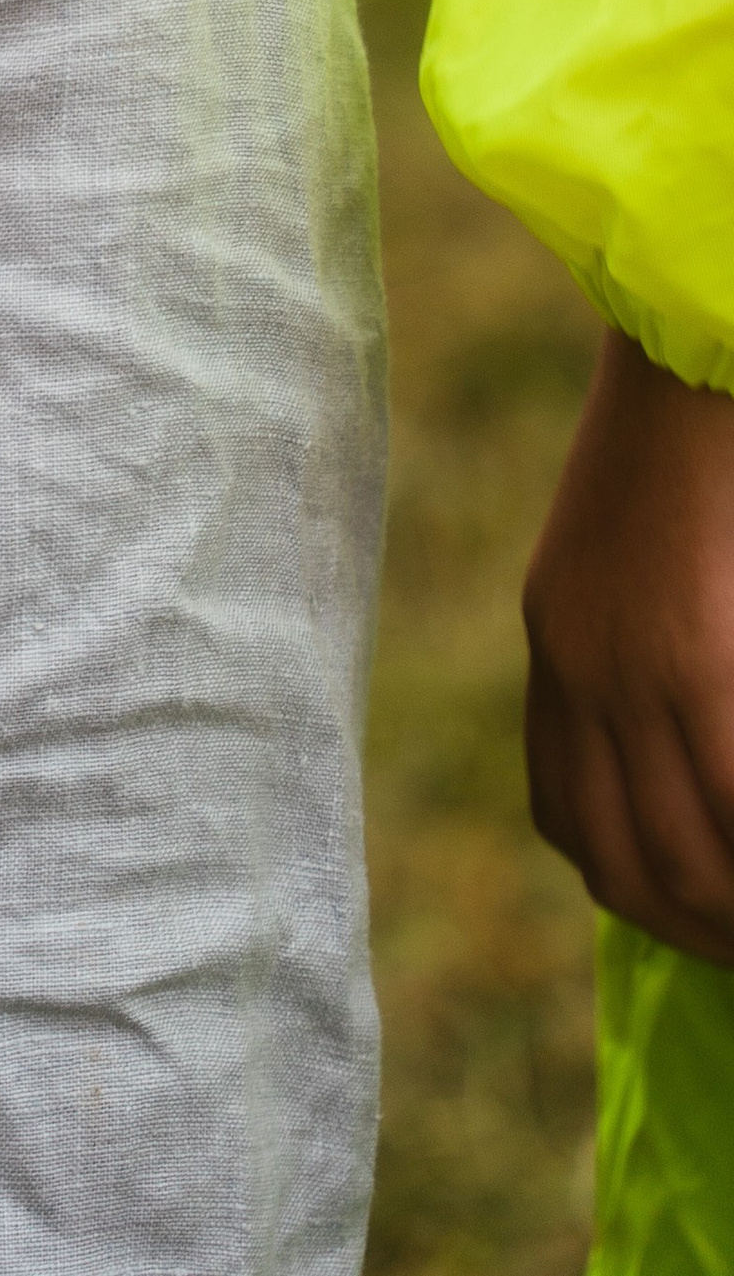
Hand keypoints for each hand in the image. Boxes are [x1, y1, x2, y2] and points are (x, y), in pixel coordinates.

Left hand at [523, 327, 733, 960]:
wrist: (693, 347)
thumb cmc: (700, 438)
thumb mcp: (643, 556)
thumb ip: (654, 649)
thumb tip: (700, 761)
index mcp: (561, 639)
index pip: (569, 817)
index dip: (639, 887)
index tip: (705, 919)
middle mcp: (576, 669)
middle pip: (623, 865)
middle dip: (703, 931)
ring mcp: (628, 672)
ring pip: (682, 859)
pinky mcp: (689, 660)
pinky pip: (730, 805)